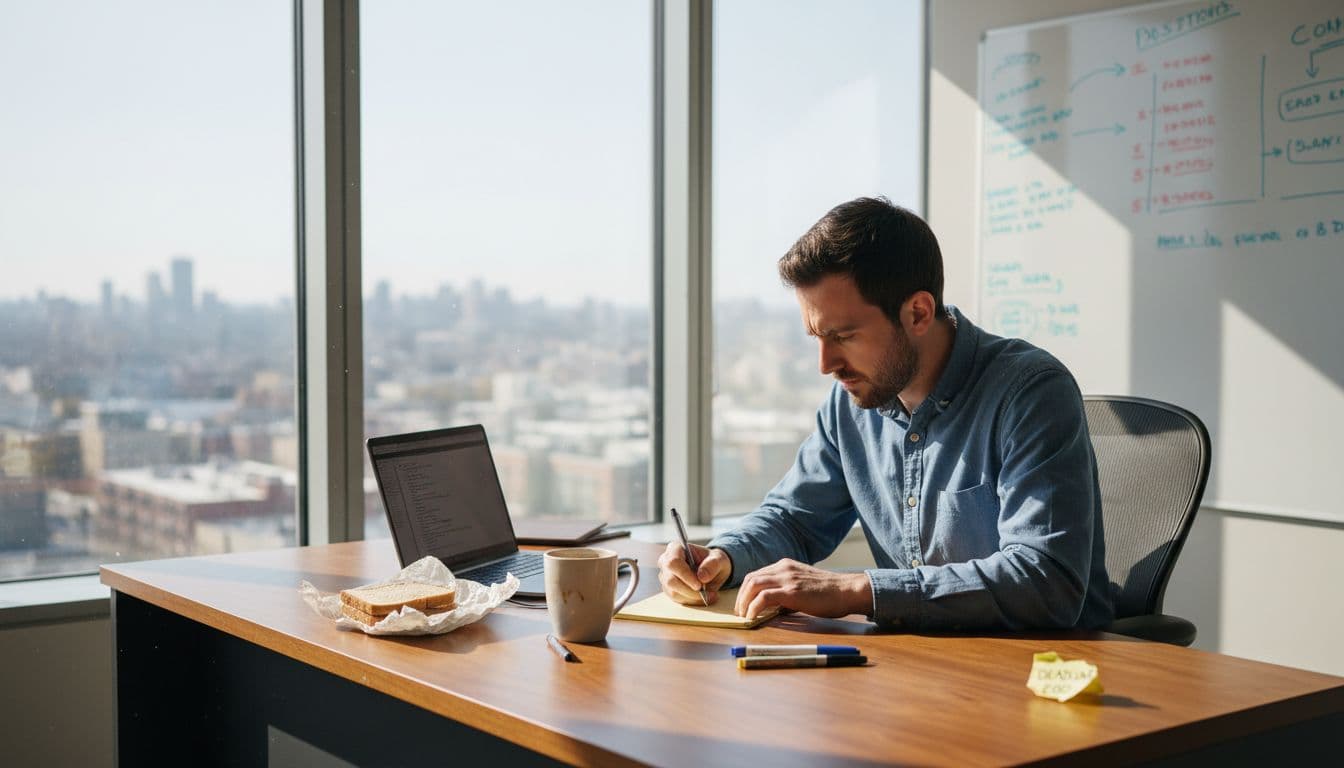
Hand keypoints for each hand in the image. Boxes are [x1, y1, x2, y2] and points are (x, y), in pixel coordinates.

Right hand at [657, 541, 731, 604]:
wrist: (711, 571)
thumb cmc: (712, 561)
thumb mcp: (719, 560)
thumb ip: (713, 565)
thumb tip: (702, 577)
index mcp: (675, 549)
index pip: (673, 562)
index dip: (685, 575)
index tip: (699, 585)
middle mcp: (666, 562)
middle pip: (671, 580)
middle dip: (690, 590)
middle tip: (708, 594)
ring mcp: (665, 577)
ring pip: (673, 592)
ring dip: (693, 597)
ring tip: (710, 596)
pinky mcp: (669, 589)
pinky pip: (677, 599)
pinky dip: (692, 601)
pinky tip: (703, 598)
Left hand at [735, 559, 871, 619]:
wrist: (847, 591)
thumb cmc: (829, 592)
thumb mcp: (803, 585)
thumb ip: (787, 590)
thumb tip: (773, 606)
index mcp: (785, 565)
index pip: (757, 574)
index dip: (746, 590)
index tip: (744, 604)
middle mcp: (783, 568)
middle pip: (750, 579)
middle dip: (741, 597)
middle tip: (740, 612)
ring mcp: (786, 578)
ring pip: (753, 585)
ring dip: (744, 602)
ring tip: (744, 616)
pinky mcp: (791, 591)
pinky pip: (763, 597)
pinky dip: (753, 608)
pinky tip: (752, 618)